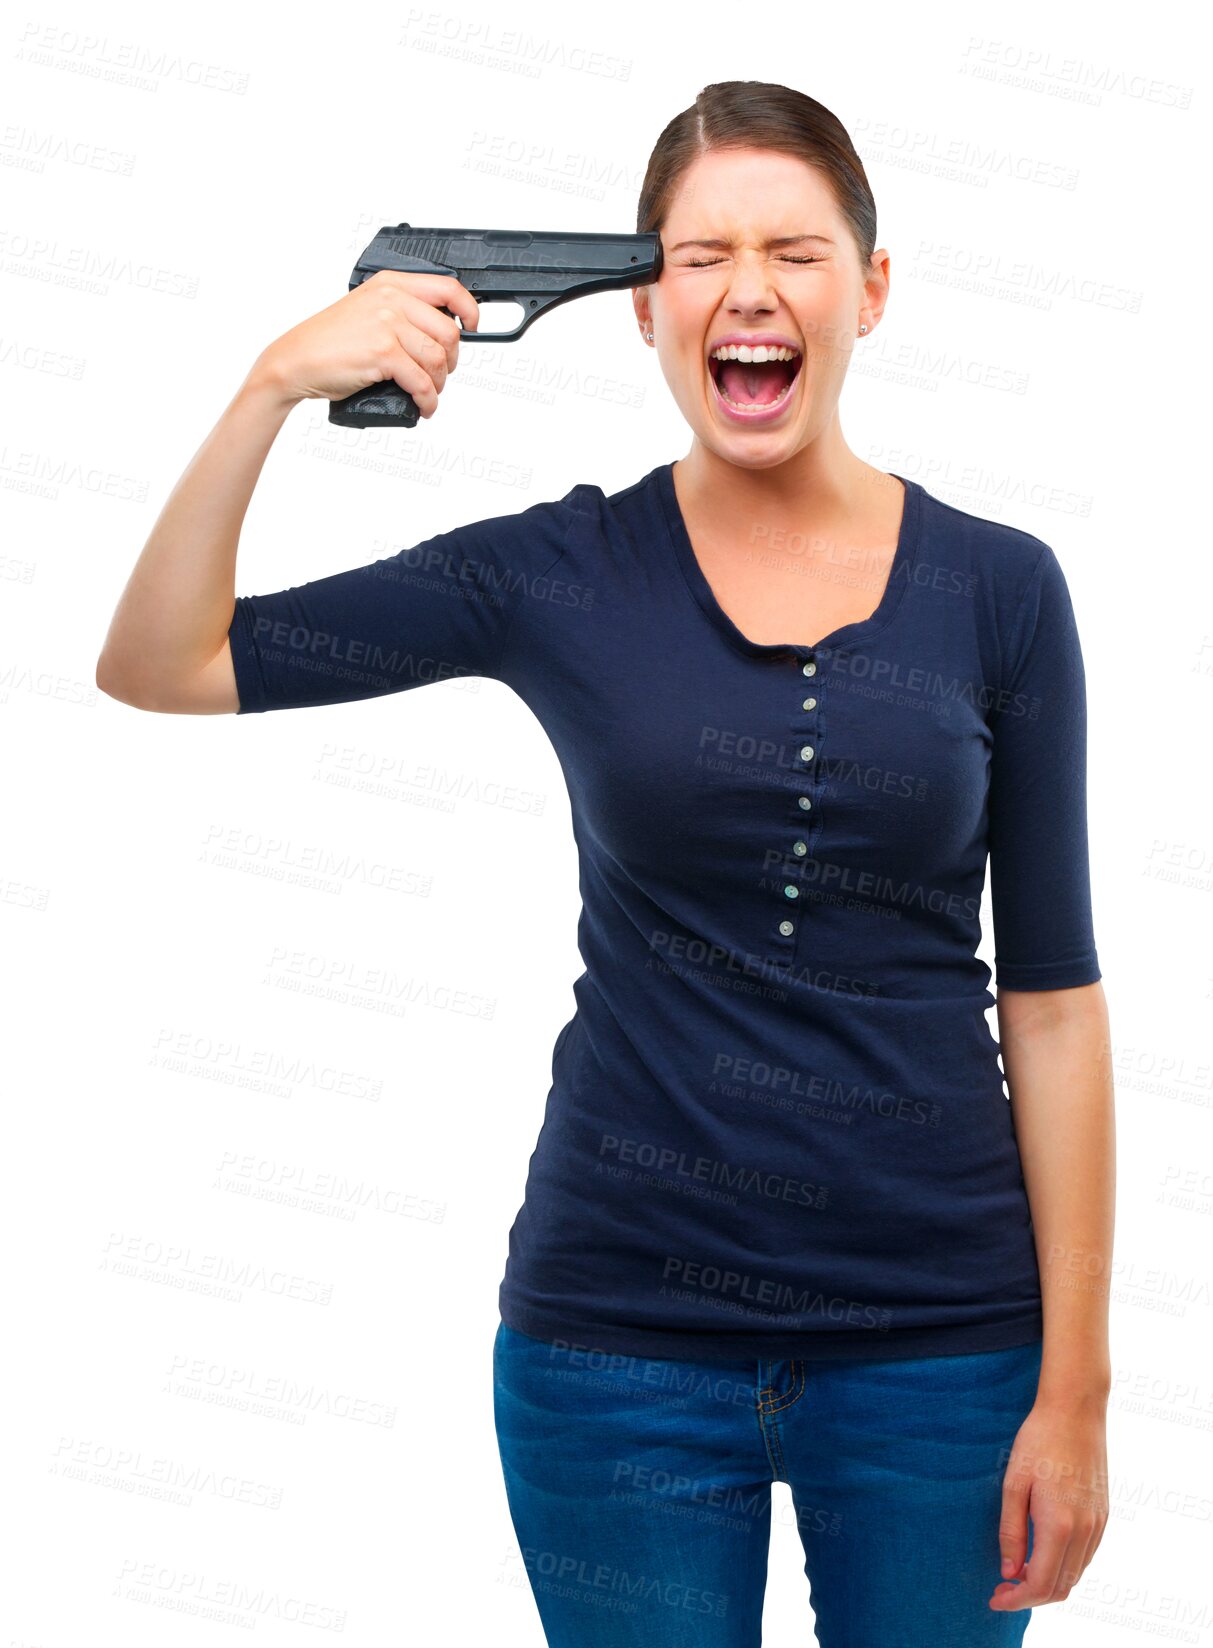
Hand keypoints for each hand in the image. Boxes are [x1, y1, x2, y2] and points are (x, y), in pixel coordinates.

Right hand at [250, 270, 480, 417]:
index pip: (448, 288)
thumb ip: (400, 311)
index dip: (469, 310)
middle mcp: (392, 299)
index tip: (473, 327)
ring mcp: (388, 324)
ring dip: (439, 383)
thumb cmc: (329, 341)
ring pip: (438, 359)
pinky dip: (429, 400)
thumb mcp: (367, 310)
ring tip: (428, 393)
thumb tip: (437, 333)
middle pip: (449, 332)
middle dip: (451, 361)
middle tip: (440, 374)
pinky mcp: (383, 352)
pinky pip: (422, 381)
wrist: (297, 359)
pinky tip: (424, 407)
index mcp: (391, 284)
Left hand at [990, 1393, 1108, 1610]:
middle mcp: (1084, 1531)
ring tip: (1018, 1572)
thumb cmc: (1038, 1441)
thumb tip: (1009, 1571)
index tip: (995, 1597)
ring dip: (1048, 1583)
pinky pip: (1086, 1557)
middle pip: (1060, 1587)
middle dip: (1030, 1596)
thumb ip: (1011, 1532)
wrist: (1075, 1411)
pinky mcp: (1104, 1515)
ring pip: (1075, 1575)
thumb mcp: (1014, 1484)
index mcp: (1059, 1526)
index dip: (1016, 1599)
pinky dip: (1065, 1567)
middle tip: (1002, 1588)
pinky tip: (1043, 1554)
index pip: (1040, 1584)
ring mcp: (1098, 1525)